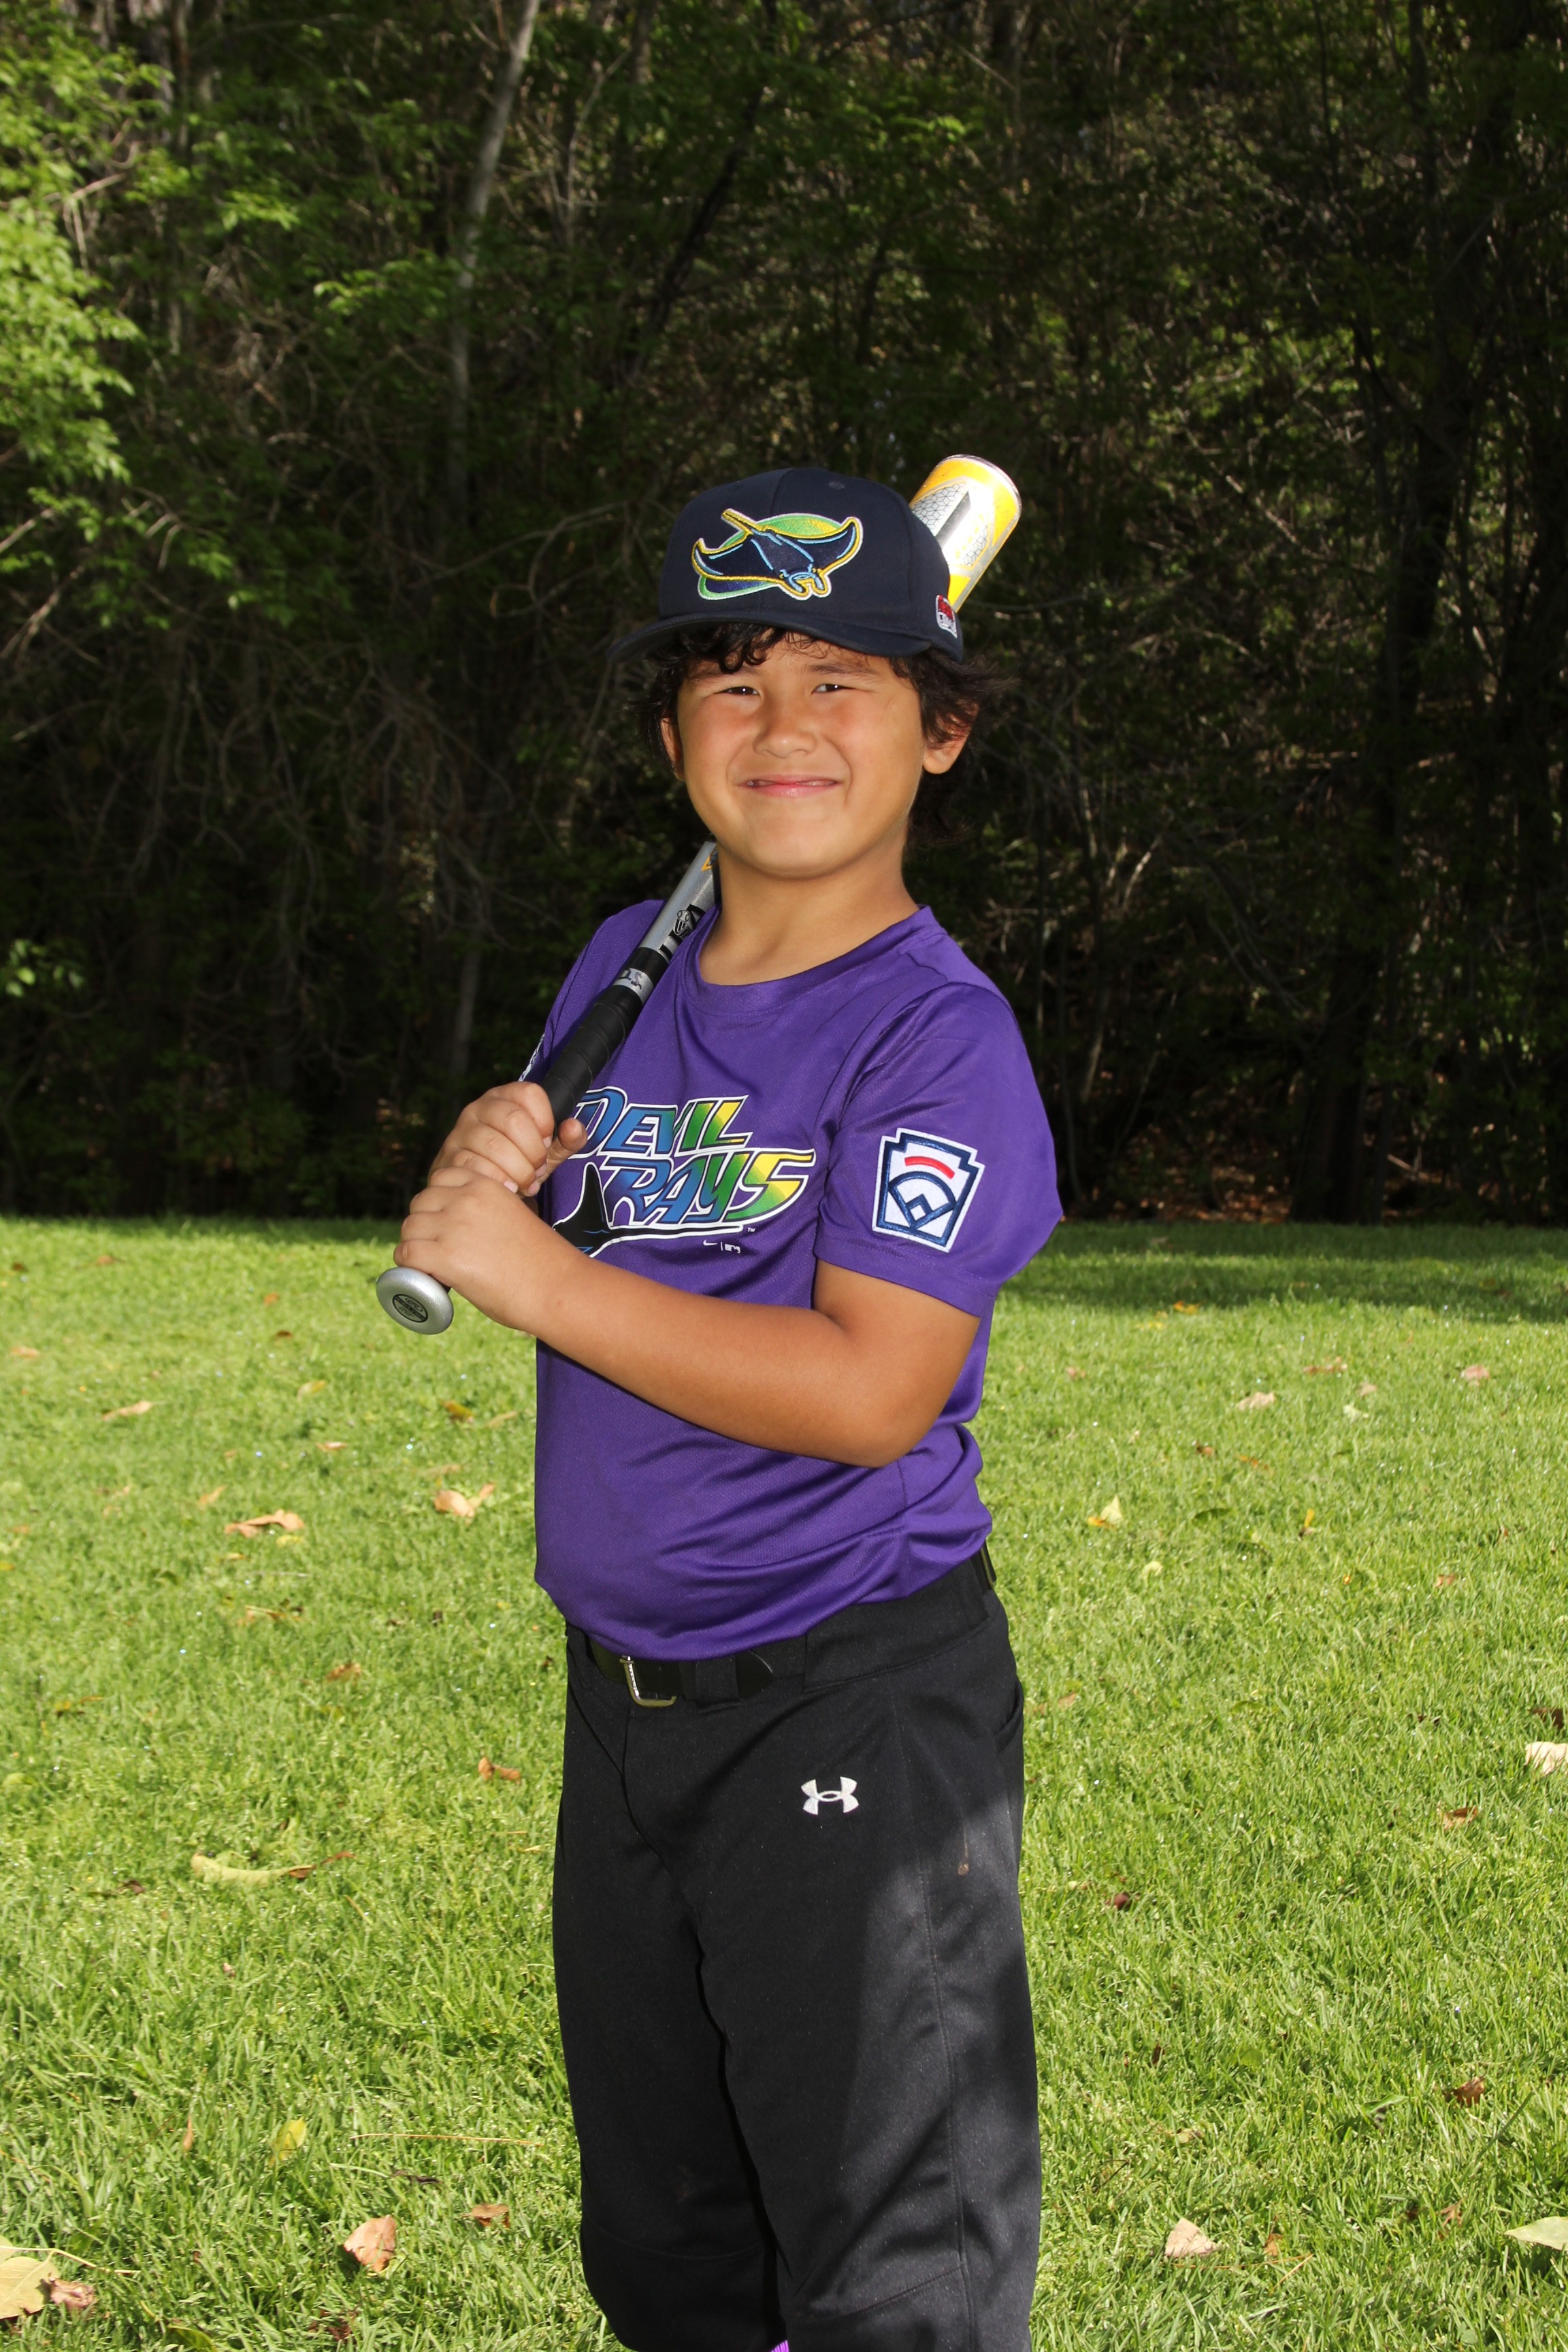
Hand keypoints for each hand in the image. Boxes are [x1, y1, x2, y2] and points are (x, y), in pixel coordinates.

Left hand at [393, 1165, 565, 1329]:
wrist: (558, 1287)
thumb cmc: (542, 1260)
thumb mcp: (514, 1216)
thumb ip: (488, 1212)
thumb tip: (464, 1230)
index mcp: (486, 1185)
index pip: (441, 1178)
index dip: (438, 1202)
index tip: (445, 1223)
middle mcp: (466, 1199)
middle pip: (420, 1203)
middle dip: (423, 1225)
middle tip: (437, 1249)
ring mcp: (454, 1226)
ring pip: (409, 1228)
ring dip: (414, 1245)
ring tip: (430, 1265)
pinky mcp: (445, 1256)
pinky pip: (406, 1254)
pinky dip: (408, 1266)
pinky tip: (422, 1275)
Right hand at [430, 1080, 585, 1197]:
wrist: (476, 1186)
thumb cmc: (514, 1163)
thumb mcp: (543, 1152)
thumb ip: (564, 1141)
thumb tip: (574, 1127)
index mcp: (504, 1097)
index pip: (530, 1093)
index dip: (545, 1121)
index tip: (547, 1143)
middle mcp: (479, 1108)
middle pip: (513, 1119)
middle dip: (533, 1151)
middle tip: (538, 1169)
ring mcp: (461, 1131)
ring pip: (495, 1145)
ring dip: (518, 1170)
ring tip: (525, 1182)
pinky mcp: (449, 1156)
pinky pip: (477, 1167)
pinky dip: (499, 1181)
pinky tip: (508, 1188)